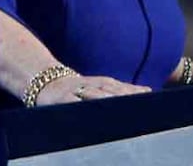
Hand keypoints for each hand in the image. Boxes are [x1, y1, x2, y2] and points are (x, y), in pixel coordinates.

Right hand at [35, 74, 150, 105]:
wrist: (45, 81)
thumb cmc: (76, 88)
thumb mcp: (96, 87)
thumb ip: (118, 90)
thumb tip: (146, 91)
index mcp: (100, 83)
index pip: (119, 86)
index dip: (132, 90)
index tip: (147, 94)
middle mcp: (90, 85)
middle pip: (109, 89)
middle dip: (123, 94)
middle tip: (137, 100)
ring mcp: (76, 91)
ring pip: (92, 94)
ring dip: (105, 98)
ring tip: (118, 104)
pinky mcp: (62, 99)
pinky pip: (72, 103)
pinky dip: (80, 106)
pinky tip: (88, 111)